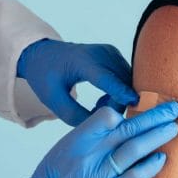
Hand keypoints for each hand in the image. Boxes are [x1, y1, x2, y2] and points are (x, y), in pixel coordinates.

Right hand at [0, 102, 177, 177]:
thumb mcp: (63, 151)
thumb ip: (88, 136)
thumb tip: (113, 117)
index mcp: (75, 140)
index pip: (107, 115)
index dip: (127, 108)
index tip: (143, 104)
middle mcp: (88, 155)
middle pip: (127, 129)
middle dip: (154, 116)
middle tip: (175, 108)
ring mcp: (98, 177)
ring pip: (134, 149)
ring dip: (157, 137)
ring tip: (174, 128)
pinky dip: (150, 167)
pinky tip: (163, 159)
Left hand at [16, 39, 139, 125]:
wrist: (44, 55)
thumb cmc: (46, 76)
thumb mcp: (52, 100)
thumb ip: (74, 115)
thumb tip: (101, 124)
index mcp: (82, 61)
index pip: (106, 78)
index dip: (120, 92)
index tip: (134, 103)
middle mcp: (100, 53)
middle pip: (122, 82)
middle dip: (118, 104)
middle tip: (98, 114)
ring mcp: (110, 52)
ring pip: (128, 81)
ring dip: (119, 99)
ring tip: (97, 105)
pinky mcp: (116, 56)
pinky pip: (126, 79)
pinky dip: (119, 93)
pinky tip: (102, 99)